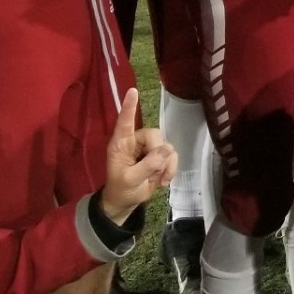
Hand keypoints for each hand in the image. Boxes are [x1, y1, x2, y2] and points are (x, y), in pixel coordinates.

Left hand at [100, 88, 175, 224]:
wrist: (126, 203)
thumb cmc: (121, 189)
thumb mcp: (130, 180)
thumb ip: (147, 165)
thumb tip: (167, 150)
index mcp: (121, 144)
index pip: (125, 122)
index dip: (129, 107)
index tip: (133, 90)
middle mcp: (135, 142)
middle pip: (155, 135)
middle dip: (158, 153)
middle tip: (155, 171)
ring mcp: (149, 149)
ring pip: (167, 147)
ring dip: (166, 165)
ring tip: (157, 179)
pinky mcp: (160, 157)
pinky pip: (173, 156)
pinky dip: (171, 169)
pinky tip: (163, 181)